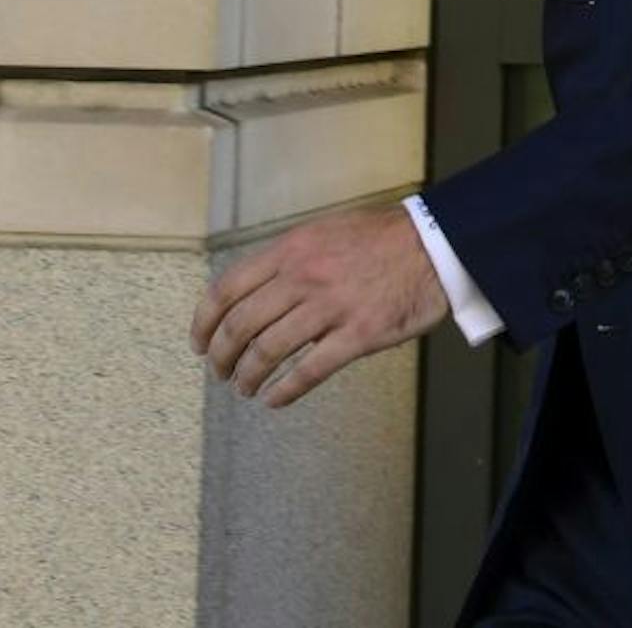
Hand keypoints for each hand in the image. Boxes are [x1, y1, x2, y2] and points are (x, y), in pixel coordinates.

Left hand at [189, 204, 449, 407]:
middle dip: (222, 356)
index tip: (199, 342)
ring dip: (248, 376)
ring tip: (244, 388)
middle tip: (219, 372)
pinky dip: (284, 391)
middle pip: (241, 326)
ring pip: (269, 351)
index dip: (204, 322)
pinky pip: (309, 371)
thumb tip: (252, 291)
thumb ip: (286, 260)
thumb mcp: (321, 232)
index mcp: (290, 250)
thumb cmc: (378, 238)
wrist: (432, 245)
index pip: (227, 289)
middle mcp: (303, 277)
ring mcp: (330, 308)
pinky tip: (274, 400)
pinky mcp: (358, 335)